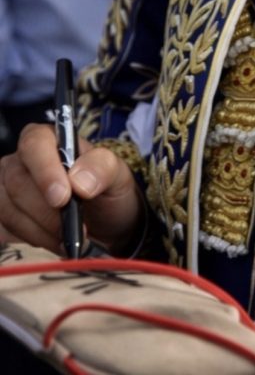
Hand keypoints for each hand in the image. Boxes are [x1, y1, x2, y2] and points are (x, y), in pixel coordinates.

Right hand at [0, 122, 143, 254]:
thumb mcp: (116, 174)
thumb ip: (103, 168)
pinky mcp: (2, 216)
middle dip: (47, 212)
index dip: (45, 171)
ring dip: (40, 231)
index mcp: (50, 139)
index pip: (35, 144)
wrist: (102, 222)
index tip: (62, 198)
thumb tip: (79, 181)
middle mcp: (21, 160)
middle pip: (18, 182)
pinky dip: (31, 241)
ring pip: (8, 210)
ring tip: (68, 237)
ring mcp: (7, 189)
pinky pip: (4, 230)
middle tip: (74, 228)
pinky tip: (52, 241)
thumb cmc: (105, 190)